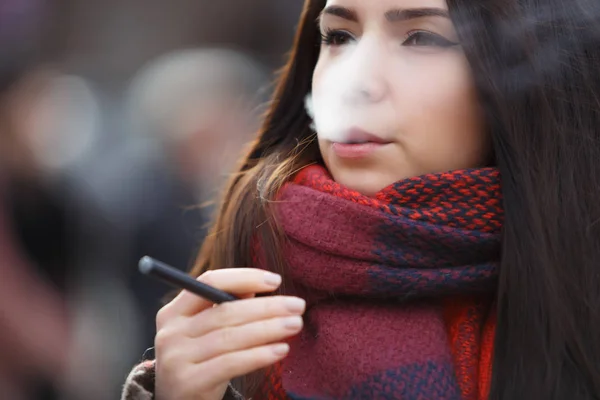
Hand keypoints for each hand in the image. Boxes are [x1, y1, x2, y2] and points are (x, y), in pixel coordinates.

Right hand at [154, 268, 304, 399]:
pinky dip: (259, 355)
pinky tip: (280, 350)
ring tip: (294, 324)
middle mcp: (170, 332)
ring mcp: (176, 358)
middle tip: (297, 305)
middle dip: (267, 306)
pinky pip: (230, 364)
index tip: (275, 280)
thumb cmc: (200, 361)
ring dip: (268, 328)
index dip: (244, 278)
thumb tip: (257, 289)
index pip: (210, 282)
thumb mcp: (206, 333)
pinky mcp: (188, 382)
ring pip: (231, 336)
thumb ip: (226, 308)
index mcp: (174, 312)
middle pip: (225, 311)